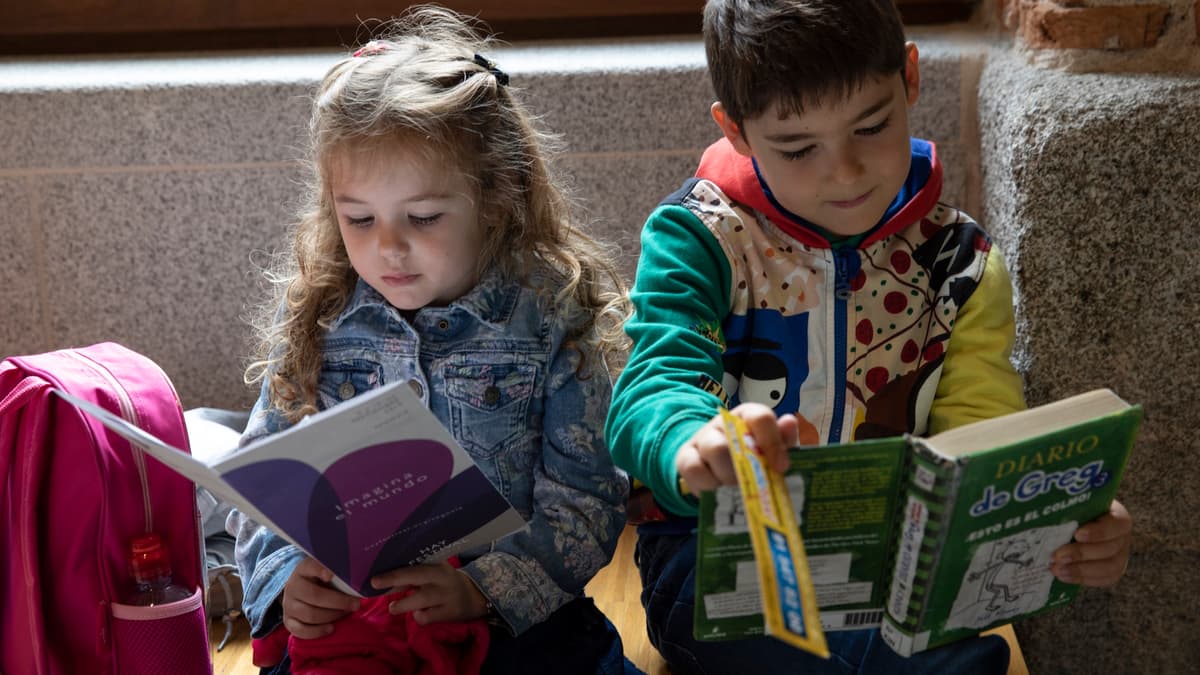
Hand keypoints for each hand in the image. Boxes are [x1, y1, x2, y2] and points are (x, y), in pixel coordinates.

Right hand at [281, 557, 360, 638]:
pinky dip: (317, 631)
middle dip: (339, 602)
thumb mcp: (328, 571)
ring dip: (332, 616)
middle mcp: (292, 586)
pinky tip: (331, 628)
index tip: (332, 575)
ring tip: (346, 613)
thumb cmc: (322, 581)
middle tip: (356, 604)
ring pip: (310, 614)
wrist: (302, 592)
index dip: (320, 570)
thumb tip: (358, 579)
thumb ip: (339, 573)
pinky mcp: (288, 621)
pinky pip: (300, 630)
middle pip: (315, 596)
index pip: (310, 567)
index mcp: (303, 569)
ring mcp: (288, 605)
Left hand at [371, 561, 487, 624]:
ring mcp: (447, 595)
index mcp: (437, 564)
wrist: (474, 595)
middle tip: (375, 583)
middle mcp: (442, 577)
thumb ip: (412, 575)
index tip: (375, 574)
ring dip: (403, 604)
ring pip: (422, 598)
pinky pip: (428, 617)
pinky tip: (419, 613)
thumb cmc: (445, 582)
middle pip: (417, 575)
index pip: (414, 564)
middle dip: (395, 578)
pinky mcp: (450, 612)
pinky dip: (419, 616)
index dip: (394, 569)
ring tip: (393, 608)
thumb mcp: (433, 573)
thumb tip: (383, 579)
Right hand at [674, 403, 796, 492]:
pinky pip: (694, 470)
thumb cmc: (751, 456)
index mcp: (748, 416)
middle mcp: (724, 423)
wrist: (715, 463)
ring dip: (729, 478)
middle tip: (756, 488)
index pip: (760, 417)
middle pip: (733, 439)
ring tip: (738, 493)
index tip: (781, 468)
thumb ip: (783, 439)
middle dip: (746, 469)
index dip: (772, 442)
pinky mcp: (686, 456)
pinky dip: (708, 486)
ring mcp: (702, 438)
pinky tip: (719, 494)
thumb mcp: (771, 449)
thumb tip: (789, 423)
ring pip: (714, 452)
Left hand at [1051, 499, 1131, 586]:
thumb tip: (1041, 512)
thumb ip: (1064, 507)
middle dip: (1082, 554)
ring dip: (1081, 570)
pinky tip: (1064, 577)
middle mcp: (1121, 536)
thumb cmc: (1072, 508)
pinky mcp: (1113, 570)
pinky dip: (1083, 579)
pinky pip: (1104, 579)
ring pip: (1110, 567)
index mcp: (1116, 514)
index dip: (1099, 531)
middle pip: (1110, 548)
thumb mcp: (1072, 503)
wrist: (1074, 521)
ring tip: (1057, 570)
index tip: (1077, 534)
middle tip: (1057, 556)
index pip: (1118, 523)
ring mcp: (1120, 554)